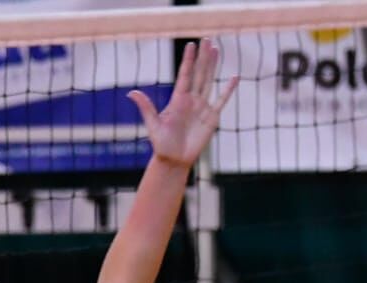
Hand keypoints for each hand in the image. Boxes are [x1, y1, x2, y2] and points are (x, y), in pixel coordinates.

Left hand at [128, 39, 237, 169]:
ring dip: (213, 66)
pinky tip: (234, 77)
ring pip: (209, 82)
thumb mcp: (153, 124)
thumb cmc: (162, 144)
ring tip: (216, 50)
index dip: (189, 60)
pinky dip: (228, 89)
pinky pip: (222, 100)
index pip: (185, 75)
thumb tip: (131, 93)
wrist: (174, 160)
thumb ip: (146, 107)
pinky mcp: (212, 117)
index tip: (192, 44)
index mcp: (178, 99)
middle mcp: (191, 100)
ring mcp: (202, 107)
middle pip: (199, 74)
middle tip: (207, 39)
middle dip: (203, 57)